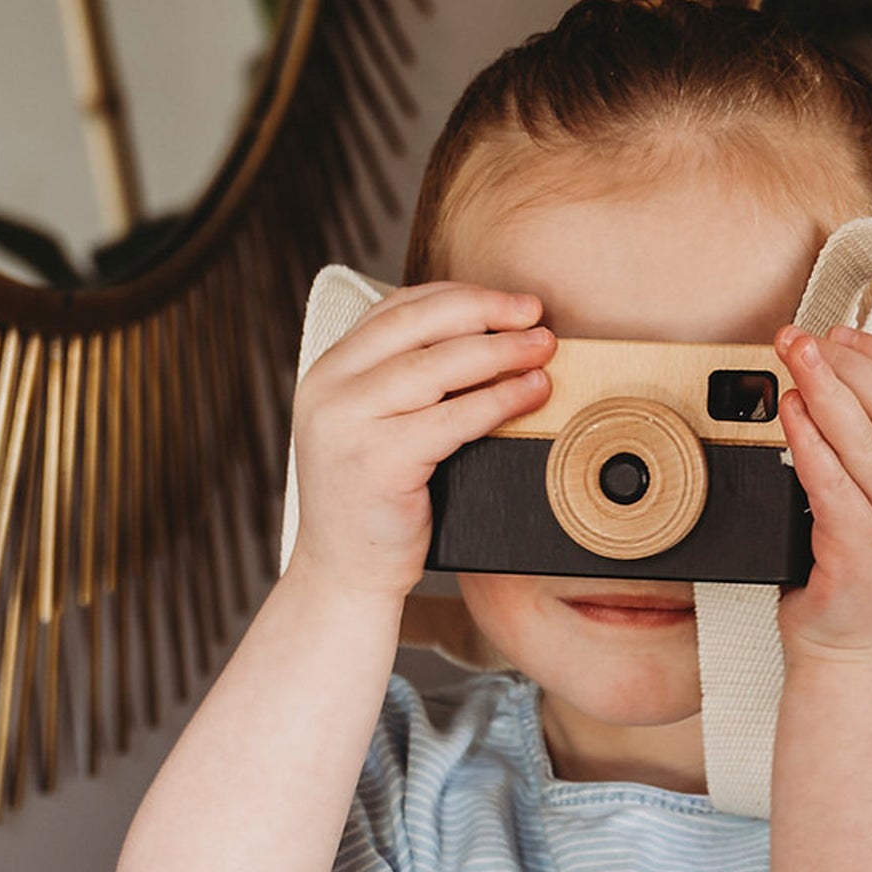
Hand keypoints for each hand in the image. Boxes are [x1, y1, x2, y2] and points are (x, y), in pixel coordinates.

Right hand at [286, 282, 555, 598]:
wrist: (343, 574)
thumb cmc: (374, 503)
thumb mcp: (376, 428)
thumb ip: (405, 383)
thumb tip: (488, 340)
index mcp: (328, 371)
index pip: (397, 310)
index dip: (460, 297)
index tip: (510, 302)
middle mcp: (329, 390)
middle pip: (418, 326)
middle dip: (486, 313)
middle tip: (536, 315)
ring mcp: (347, 425)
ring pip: (437, 367)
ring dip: (500, 352)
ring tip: (543, 350)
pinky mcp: (376, 462)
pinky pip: (451, 418)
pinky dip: (499, 400)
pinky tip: (531, 393)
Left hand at [773, 323, 871, 665]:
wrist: (846, 652)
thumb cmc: (848, 575)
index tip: (838, 331)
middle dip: (844, 362)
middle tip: (800, 336)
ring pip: (864, 441)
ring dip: (824, 391)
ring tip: (792, 360)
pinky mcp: (859, 553)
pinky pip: (832, 485)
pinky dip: (809, 443)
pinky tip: (789, 416)